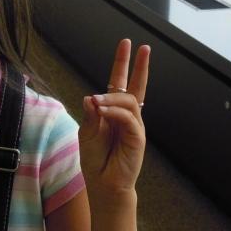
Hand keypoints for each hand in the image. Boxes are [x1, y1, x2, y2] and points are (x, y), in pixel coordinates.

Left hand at [78, 38, 150, 205]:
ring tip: (97, 102)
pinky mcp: (138, 138)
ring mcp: (134, 126)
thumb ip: (90, 115)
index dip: (123, 64)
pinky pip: (128, 119)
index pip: (120, 83)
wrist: (104, 185)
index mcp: (114, 113)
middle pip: (135, 86)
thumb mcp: (86, 134)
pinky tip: (103, 112)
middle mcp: (127, 117)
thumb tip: (91, 96)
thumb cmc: (96, 161)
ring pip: (128, 102)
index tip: (126, 44)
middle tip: (143, 47)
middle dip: (139, 66)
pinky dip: (114, 112)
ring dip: (111, 98)